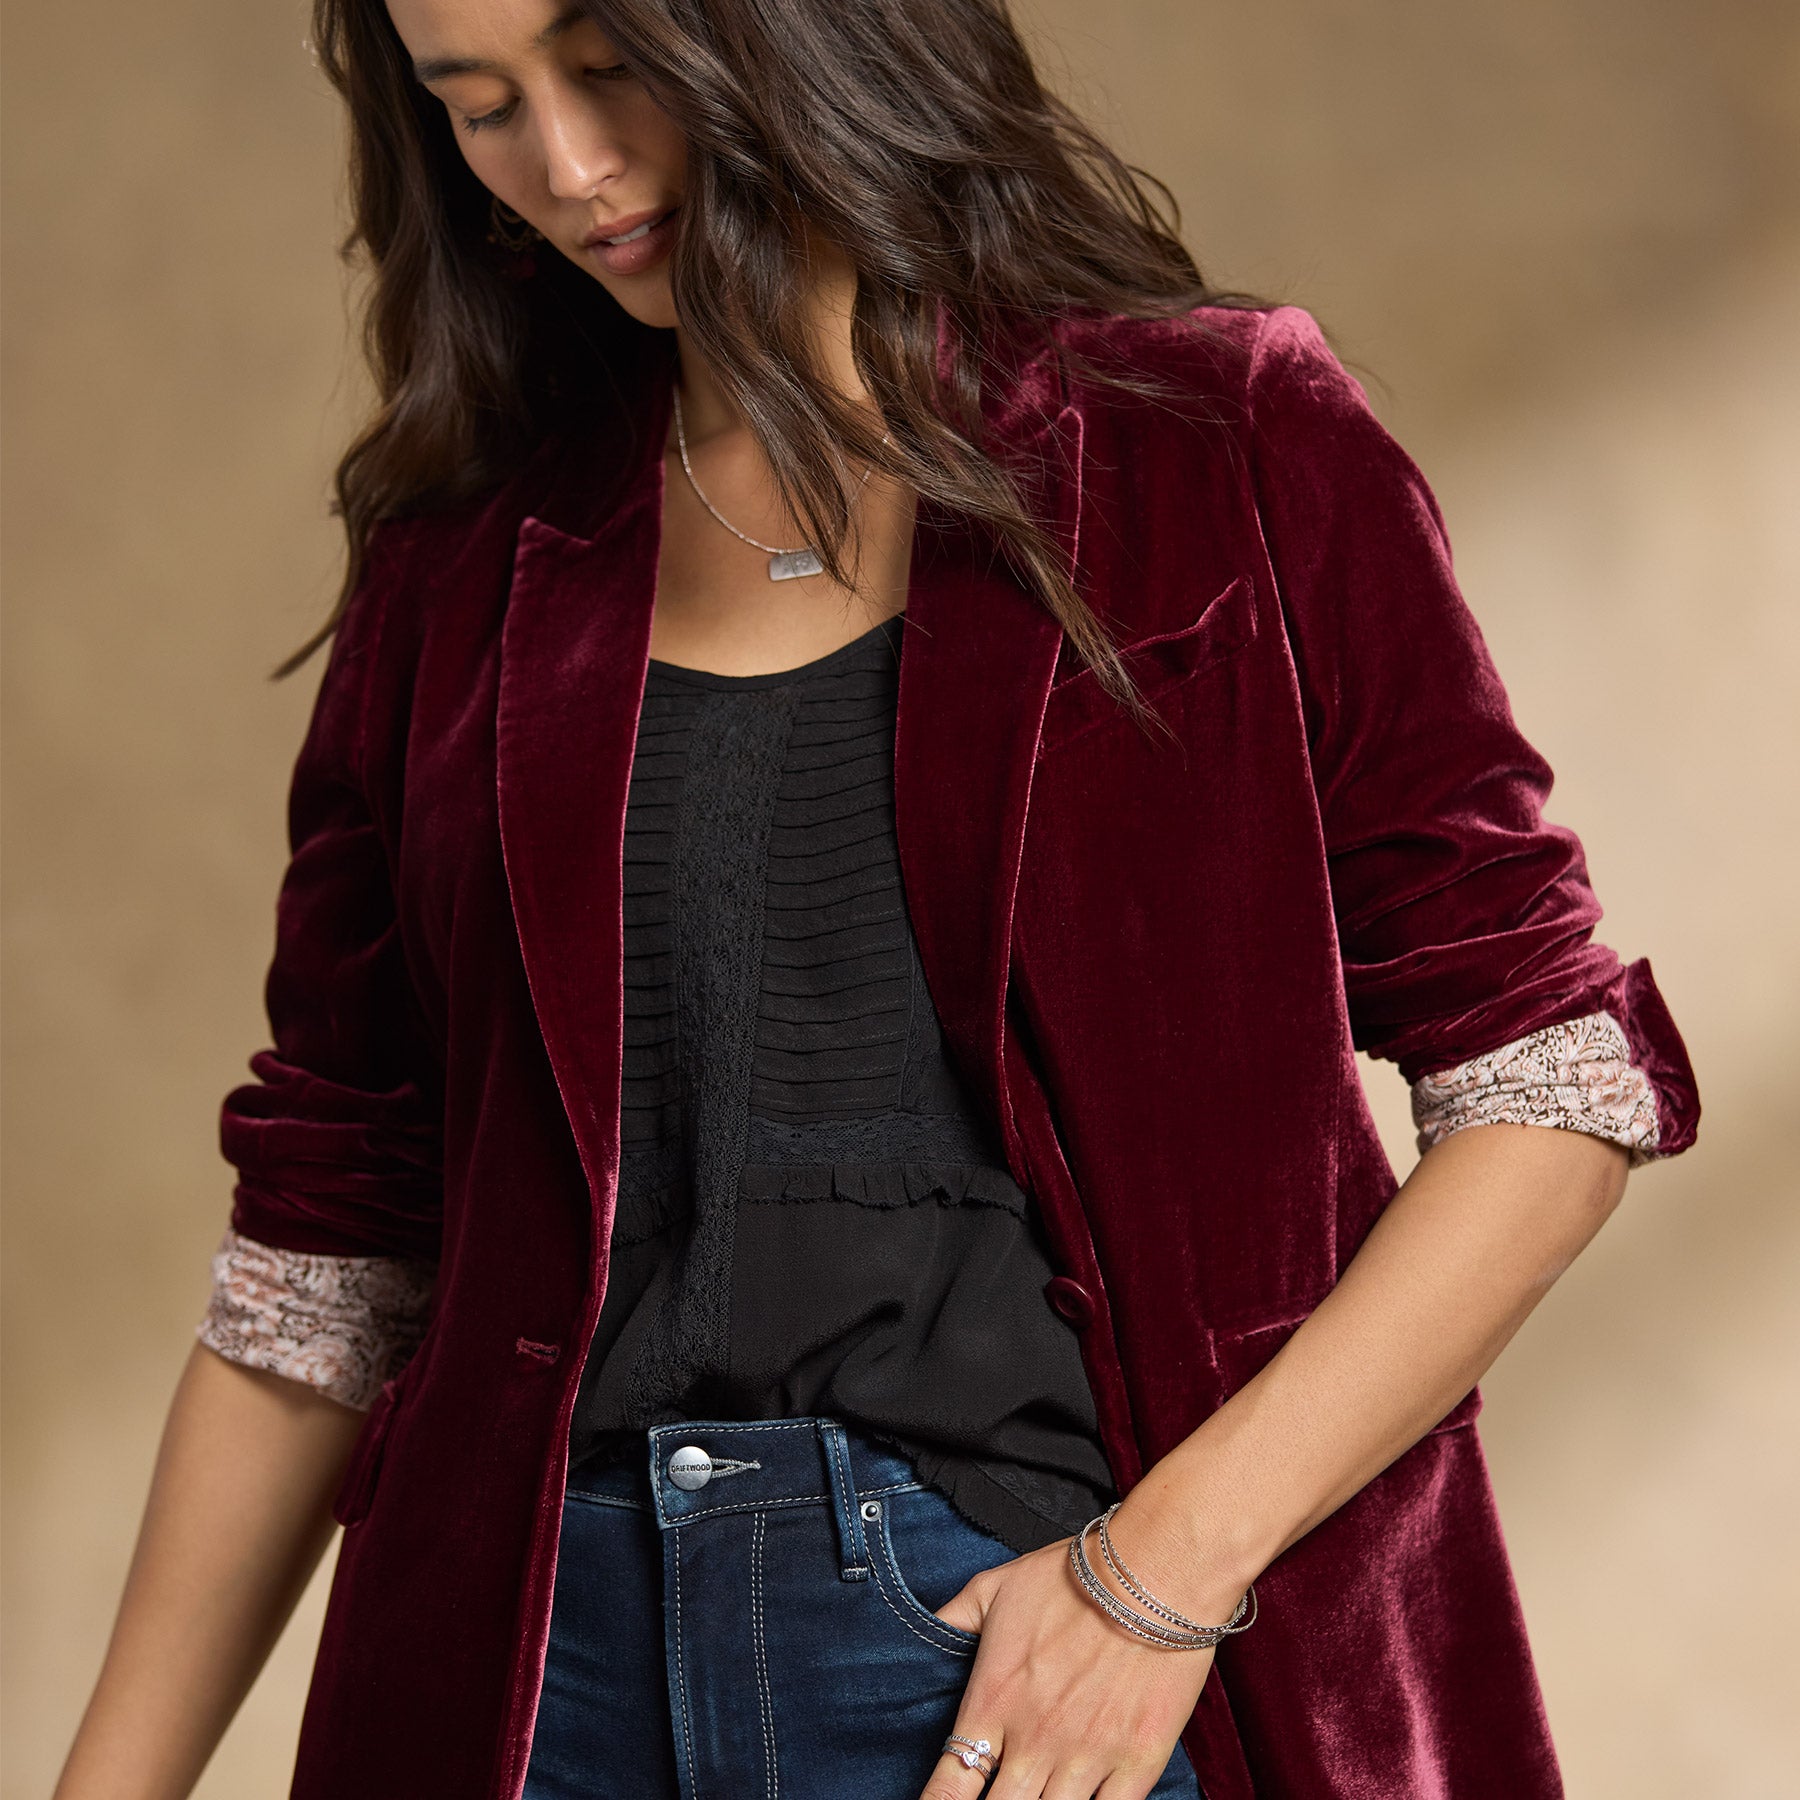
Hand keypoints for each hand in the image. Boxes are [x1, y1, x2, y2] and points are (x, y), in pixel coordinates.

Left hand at [917, 1529, 1219, 1799]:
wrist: (1153, 1573)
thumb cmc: (1073, 1576)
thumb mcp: (994, 1587)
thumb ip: (953, 1622)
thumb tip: (920, 1641)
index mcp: (994, 1702)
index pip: (951, 1786)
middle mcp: (1034, 1739)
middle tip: (1002, 1789)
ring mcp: (1086, 1757)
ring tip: (1038, 1791)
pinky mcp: (1136, 1763)